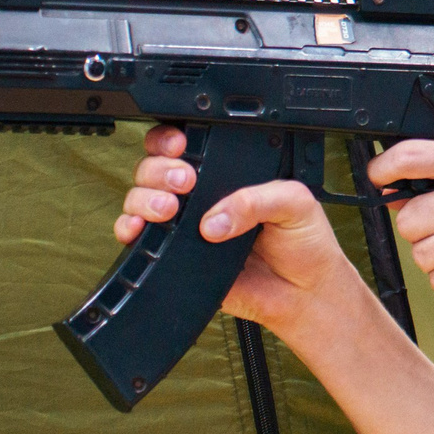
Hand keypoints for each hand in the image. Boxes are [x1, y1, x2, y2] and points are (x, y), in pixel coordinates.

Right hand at [116, 125, 360, 336]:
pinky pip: (139, 239)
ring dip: (144, 197)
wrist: (302, 294)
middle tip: (184, 180)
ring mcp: (186, 226)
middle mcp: (203, 196)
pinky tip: (138, 228)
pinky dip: (129, 229)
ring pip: (142, 198)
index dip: (173, 139)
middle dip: (159, 167)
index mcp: (231, 174)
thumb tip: (213, 219)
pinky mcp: (175, 256)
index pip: (192, 145)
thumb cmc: (304, 243)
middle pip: (157, 167)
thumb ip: (256, 200)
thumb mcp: (294, 203)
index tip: (181, 145)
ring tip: (168, 208)